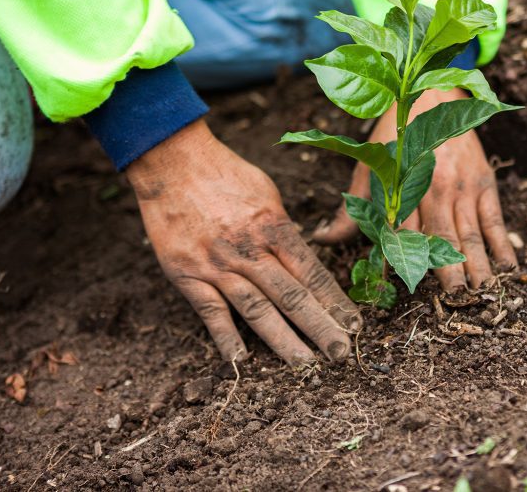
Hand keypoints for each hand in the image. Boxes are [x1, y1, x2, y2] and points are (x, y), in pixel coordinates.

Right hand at [127, 119, 360, 365]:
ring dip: (282, 340)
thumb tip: (301, 256)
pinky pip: (211, 312)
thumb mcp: (267, 194)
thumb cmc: (225, 174)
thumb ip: (283, 229)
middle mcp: (249, 250)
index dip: (335, 302)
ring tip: (304, 364)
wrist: (172, 162)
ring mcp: (218, 265)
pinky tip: (241, 360)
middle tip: (340, 354)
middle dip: (320, 327)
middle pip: (292, 296)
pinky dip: (226, 337)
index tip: (354, 325)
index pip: (312, 273)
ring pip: (256, 310)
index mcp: (273, 227)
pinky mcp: (187, 274)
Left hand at [315, 88, 517, 291]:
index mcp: (403, 188)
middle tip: (456, 299)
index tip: (408, 288)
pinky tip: (508, 266)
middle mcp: (434, 189)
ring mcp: (462, 187)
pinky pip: (495, 219)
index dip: (405, 261)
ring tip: (484, 291)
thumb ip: (350, 210)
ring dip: (478, 263)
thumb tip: (321, 240)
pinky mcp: (484, 182)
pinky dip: (503, 243)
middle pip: (442, 237)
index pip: (402, 233)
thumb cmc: (394, 138)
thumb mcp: (367, 169)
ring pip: (471, 232)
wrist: (430, 93)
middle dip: (449, 270)